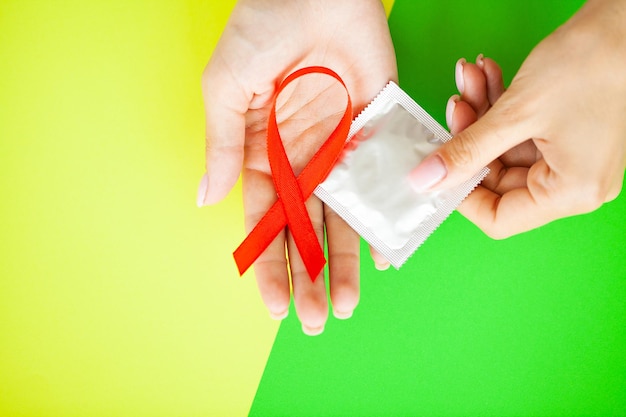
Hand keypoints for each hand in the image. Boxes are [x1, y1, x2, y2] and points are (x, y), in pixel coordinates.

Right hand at [198, 0, 396, 333]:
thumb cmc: (261, 29)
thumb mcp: (225, 88)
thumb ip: (221, 145)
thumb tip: (203, 197)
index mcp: (261, 153)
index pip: (264, 221)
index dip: (268, 263)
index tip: (274, 304)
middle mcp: (301, 159)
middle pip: (305, 230)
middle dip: (308, 275)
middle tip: (313, 320)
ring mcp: (339, 150)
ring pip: (342, 216)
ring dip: (343, 261)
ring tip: (345, 304)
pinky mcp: (374, 133)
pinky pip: (379, 183)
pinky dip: (383, 215)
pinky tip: (385, 253)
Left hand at [409, 0, 625, 238]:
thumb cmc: (594, 63)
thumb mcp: (518, 113)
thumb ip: (467, 150)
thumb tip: (427, 179)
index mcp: (571, 192)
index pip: (500, 218)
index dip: (461, 195)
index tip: (436, 170)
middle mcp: (573, 182)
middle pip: (497, 177)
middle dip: (469, 139)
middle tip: (454, 107)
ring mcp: (569, 156)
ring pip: (503, 147)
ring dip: (480, 113)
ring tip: (469, 79)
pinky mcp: (564, 132)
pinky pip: (518, 129)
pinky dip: (498, 104)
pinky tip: (485, 76)